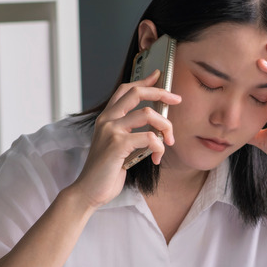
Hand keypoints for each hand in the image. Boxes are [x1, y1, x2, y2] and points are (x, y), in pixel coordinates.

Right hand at [69, 70, 180, 208]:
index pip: (125, 90)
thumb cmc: (106, 171)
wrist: (89, 191)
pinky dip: (159, 147)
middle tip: (177, 99)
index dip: (144, 81)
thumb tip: (154, 127)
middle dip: (161, 92)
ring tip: (168, 142)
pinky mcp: (117, 144)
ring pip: (148, 114)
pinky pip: (149, 137)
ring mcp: (111, 130)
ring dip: (165, 127)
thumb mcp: (118, 146)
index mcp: (107, 118)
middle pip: (137, 93)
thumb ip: (131, 133)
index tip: (159, 75)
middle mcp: (107, 119)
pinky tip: (156, 158)